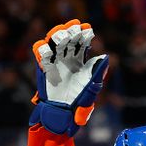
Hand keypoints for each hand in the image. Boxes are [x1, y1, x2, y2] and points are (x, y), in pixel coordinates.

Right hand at [30, 19, 108, 136]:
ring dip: (57, 35)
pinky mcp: (43, 69)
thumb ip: (98, 75)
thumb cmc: (79, 105)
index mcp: (80, 62)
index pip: (82, 41)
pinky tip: (47, 51)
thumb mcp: (92, 91)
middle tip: (75, 29)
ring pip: (53, 41)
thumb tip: (105, 58)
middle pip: (68, 37)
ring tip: (62, 37)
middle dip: (71, 30)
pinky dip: (42, 48)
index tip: (87, 29)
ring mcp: (55, 62)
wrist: (63, 117)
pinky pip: (40, 53)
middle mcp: (67, 59)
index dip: (84, 33)